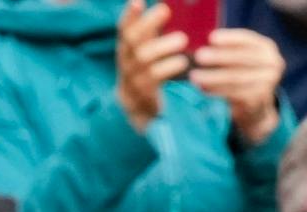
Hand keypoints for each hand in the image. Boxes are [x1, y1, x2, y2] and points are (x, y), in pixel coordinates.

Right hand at [115, 1, 188, 134]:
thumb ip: (149, 32)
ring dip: (163, 46)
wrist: (137, 107)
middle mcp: (125, 59)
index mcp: (125, 47)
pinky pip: (154, 78)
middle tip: (166, 9)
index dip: (129, 14)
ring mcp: (132, 76)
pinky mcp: (143, 92)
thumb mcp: (144, 51)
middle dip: (148, 22)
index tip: (138, 0)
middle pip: (133, 38)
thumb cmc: (145, 72)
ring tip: (182, 38)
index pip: (123, 27)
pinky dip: (169, 67)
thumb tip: (159, 7)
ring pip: (143, 58)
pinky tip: (183, 61)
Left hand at [191, 29, 285, 145]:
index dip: (229, 38)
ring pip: (236, 78)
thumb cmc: (241, 72)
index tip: (211, 38)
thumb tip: (201, 45)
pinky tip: (203, 89)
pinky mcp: (260, 99)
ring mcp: (269, 83)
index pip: (247, 40)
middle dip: (219, 57)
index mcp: (267, 48)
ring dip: (212, 77)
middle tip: (198, 56)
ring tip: (194, 76)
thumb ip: (226, 49)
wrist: (256, 105)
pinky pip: (234, 94)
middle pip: (242, 58)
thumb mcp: (238, 57)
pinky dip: (216, 91)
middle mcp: (273, 64)